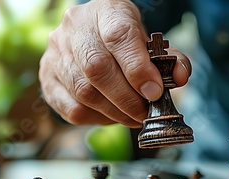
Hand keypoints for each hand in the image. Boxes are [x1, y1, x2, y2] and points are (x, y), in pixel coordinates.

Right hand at [39, 0, 190, 127]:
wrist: (92, 37)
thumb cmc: (125, 42)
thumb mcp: (150, 41)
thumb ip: (170, 59)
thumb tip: (180, 77)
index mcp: (106, 11)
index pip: (118, 36)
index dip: (138, 68)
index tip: (154, 91)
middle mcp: (74, 28)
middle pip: (97, 68)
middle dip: (127, 98)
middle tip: (145, 112)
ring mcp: (56, 53)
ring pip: (84, 91)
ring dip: (114, 111)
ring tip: (133, 116)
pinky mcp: (47, 78)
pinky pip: (71, 108)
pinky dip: (96, 118)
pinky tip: (112, 115)